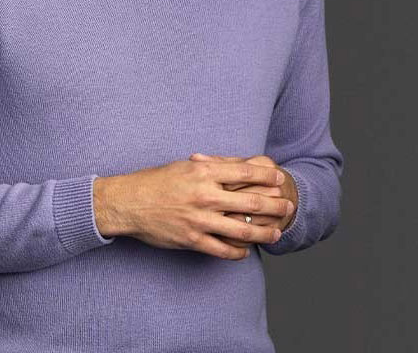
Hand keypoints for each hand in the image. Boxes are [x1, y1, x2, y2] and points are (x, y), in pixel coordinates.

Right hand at [93, 156, 292, 260]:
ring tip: (276, 233)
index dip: (266, 176)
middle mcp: (204, 195)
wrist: (129, 203)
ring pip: (241, 229)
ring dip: (263, 232)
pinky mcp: (192, 240)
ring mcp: (199, 219)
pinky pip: (222, 250)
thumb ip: (212, 165)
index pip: (244, 172)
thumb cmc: (156, 181)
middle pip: (249, 201)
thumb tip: (239, 165)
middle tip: (288, 207)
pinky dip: (238, 252)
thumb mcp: (185, 165)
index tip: (280, 179)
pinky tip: (246, 251)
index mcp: (202, 171)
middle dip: (274, 205)